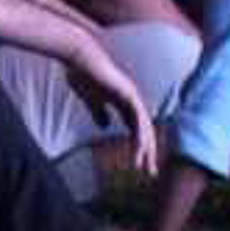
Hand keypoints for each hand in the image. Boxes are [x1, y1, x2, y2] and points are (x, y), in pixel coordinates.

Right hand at [72, 40, 162, 171]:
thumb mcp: (91, 100)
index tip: (137, 164)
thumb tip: (106, 126)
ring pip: (144, 129)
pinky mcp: (130, 96)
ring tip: (144, 166)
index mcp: (124, 103)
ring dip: (145, 149)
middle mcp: (133, 102)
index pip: (135, 129)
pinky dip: (139, 136)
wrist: (80, 57)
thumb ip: (99, 112)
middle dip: (147, 153)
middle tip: (149, 173)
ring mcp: (133, 98)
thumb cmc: (83, 74)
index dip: (137, 146)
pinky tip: (140, 148)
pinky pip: (138, 120)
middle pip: (144, 132)